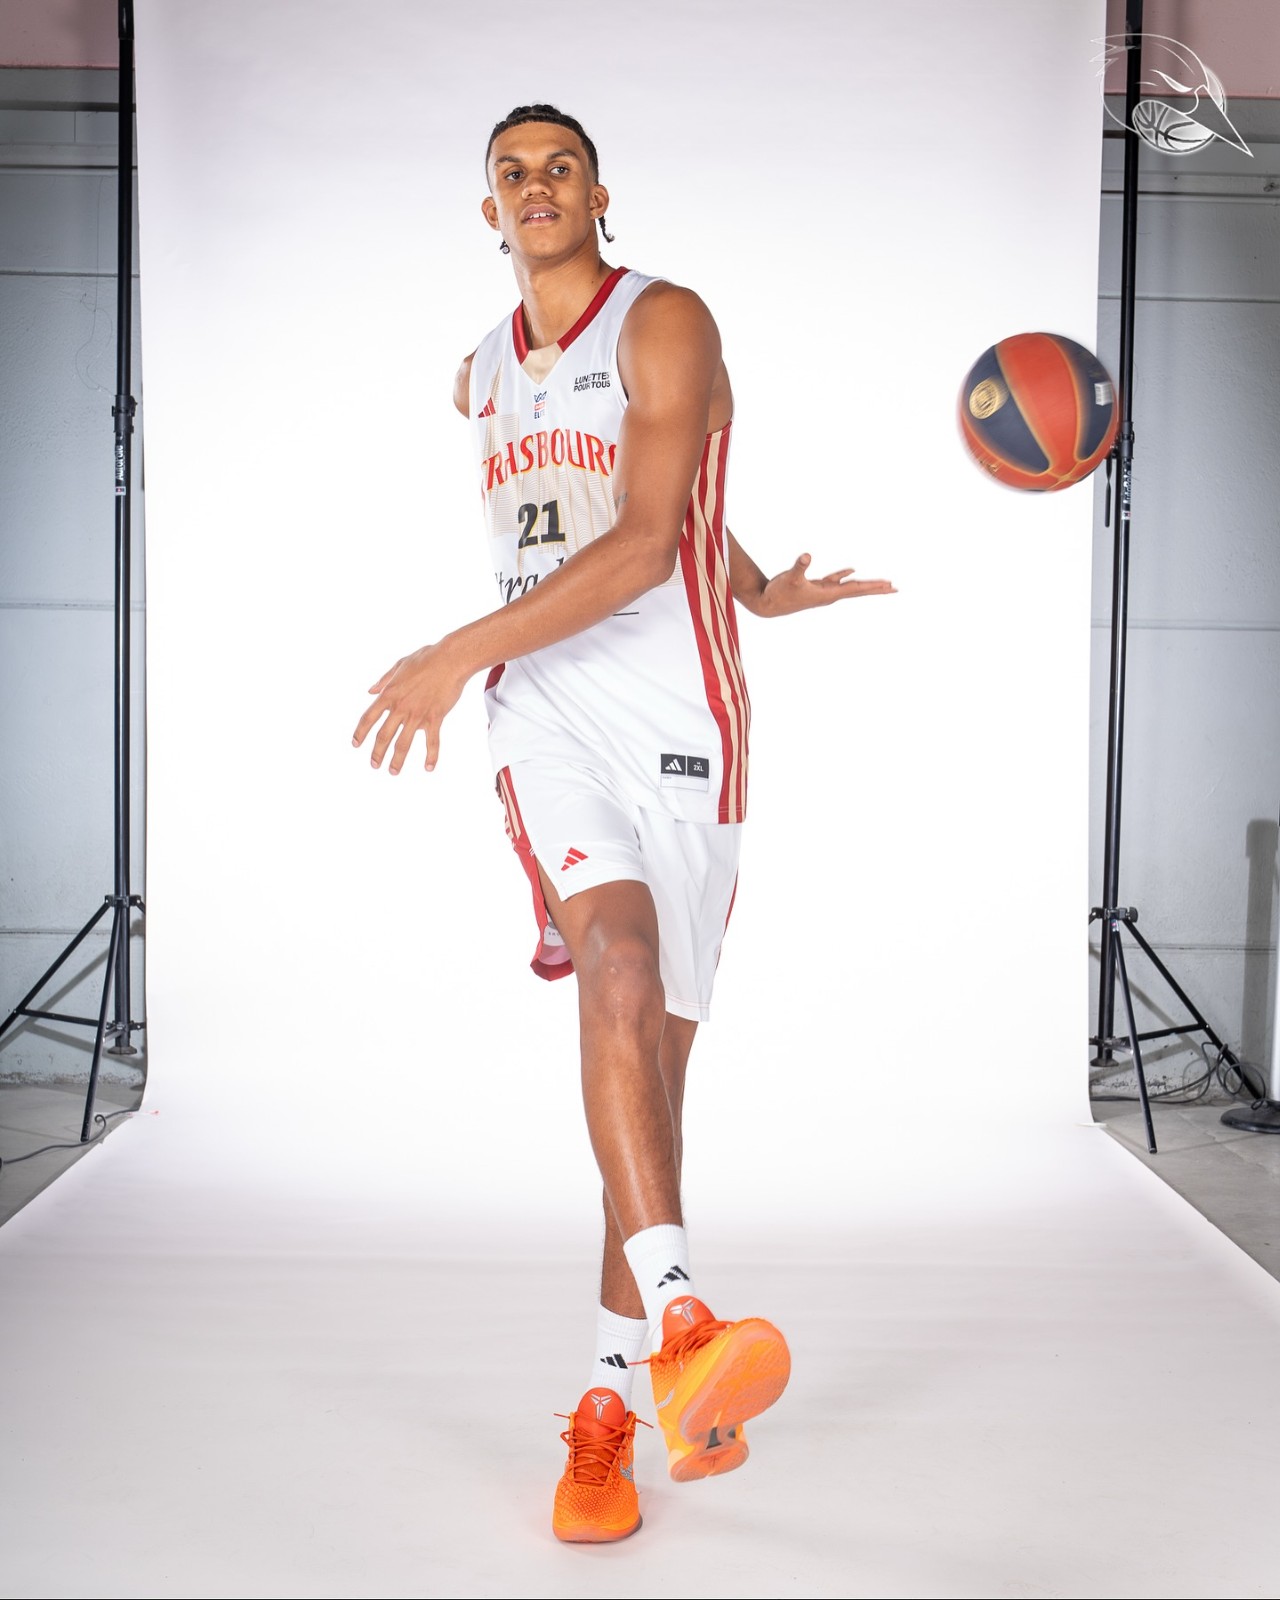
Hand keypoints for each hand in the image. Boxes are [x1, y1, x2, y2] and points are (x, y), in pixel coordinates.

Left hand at [352, 640, 467, 774]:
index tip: (355, 744)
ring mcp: (417, 714)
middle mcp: (400, 707)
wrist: (451, 660)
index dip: (360, 733)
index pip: (368, 718)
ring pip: (403, 743)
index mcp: (389, 694)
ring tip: (393, 772)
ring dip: (397, 760)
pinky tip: (429, 768)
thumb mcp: (400, 665)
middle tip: (374, 765)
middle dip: (377, 753)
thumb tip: (370, 691)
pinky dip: (431, 756)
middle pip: (383, 736)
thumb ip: (384, 680)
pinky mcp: (435, 718)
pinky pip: (432, 742)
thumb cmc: (427, 658)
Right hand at [758, 554, 896, 617]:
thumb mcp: (789, 578)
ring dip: (864, 584)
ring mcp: (823, 592)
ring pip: (849, 587)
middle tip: (895, 588)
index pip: (856, 589)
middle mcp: (829, 595)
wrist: (767, 604)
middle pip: (858, 591)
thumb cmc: (778, 593)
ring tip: (881, 584)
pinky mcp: (815, 588)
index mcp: (827, 594)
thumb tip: (807, 556)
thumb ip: (799, 567)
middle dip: (877, 589)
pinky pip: (835, 581)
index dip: (873, 586)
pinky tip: (851, 571)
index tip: (889, 586)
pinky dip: (844, 576)